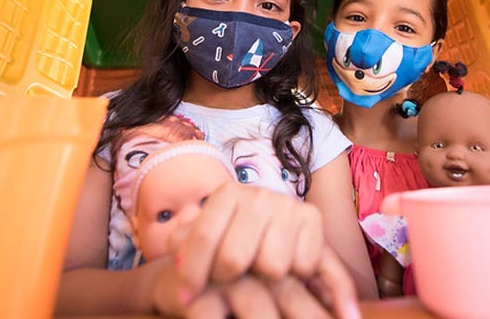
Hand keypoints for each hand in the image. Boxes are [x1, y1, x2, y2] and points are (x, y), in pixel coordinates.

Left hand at [167, 182, 360, 318]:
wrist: (275, 221)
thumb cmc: (232, 233)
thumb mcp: (206, 233)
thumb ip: (184, 243)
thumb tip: (176, 257)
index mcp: (227, 194)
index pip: (203, 236)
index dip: (192, 272)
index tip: (186, 296)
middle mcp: (258, 195)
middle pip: (234, 257)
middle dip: (226, 279)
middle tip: (228, 282)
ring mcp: (287, 205)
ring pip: (271, 267)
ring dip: (264, 280)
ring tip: (258, 274)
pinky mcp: (313, 218)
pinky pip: (302, 266)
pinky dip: (295, 276)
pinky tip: (285, 271)